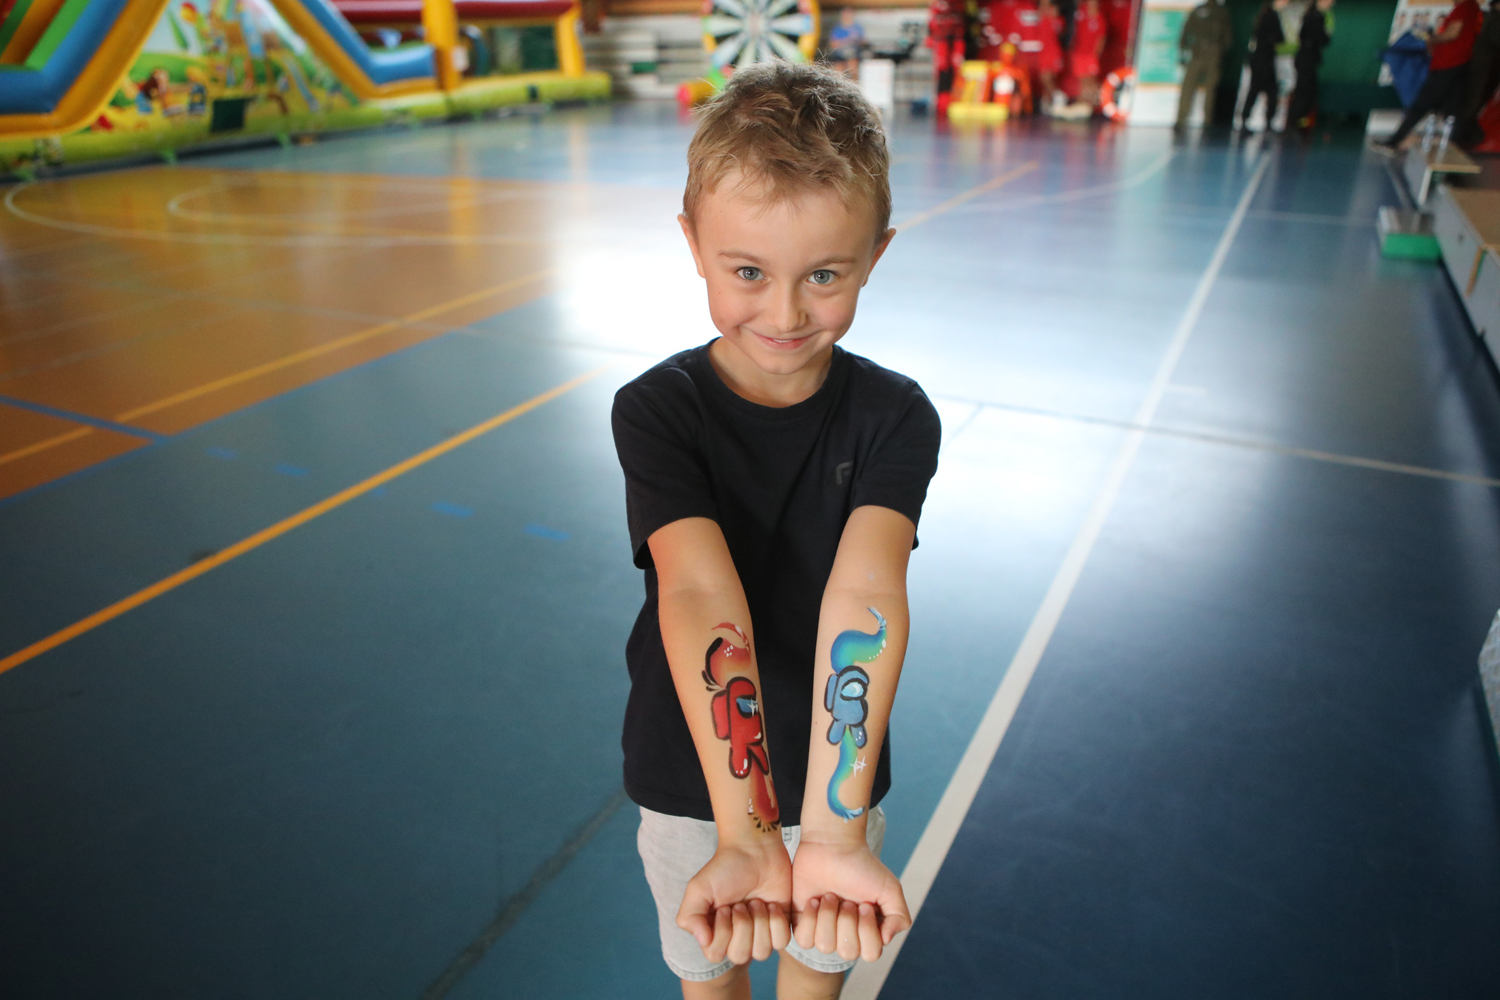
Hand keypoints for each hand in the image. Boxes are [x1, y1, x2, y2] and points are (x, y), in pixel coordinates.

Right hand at [677, 835, 792, 965]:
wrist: (755, 850)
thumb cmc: (725, 867)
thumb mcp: (698, 888)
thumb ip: (690, 916)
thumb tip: (704, 941)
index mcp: (715, 933)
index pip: (716, 954)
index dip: (722, 933)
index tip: (724, 907)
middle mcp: (737, 938)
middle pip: (740, 956)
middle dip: (742, 926)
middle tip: (742, 903)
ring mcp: (760, 934)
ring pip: (762, 953)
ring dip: (759, 923)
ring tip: (757, 902)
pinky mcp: (780, 927)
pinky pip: (782, 942)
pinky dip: (777, 922)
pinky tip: (771, 905)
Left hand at [790, 838, 911, 961]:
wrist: (831, 845)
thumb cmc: (862, 865)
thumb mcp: (890, 889)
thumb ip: (899, 918)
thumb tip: (886, 939)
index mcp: (868, 931)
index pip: (871, 953)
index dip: (867, 930)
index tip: (864, 904)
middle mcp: (847, 935)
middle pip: (848, 953)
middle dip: (847, 921)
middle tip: (845, 899)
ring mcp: (824, 930)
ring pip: (825, 946)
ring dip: (828, 916)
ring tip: (828, 895)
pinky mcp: (802, 923)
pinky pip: (803, 940)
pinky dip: (810, 918)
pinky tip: (814, 900)